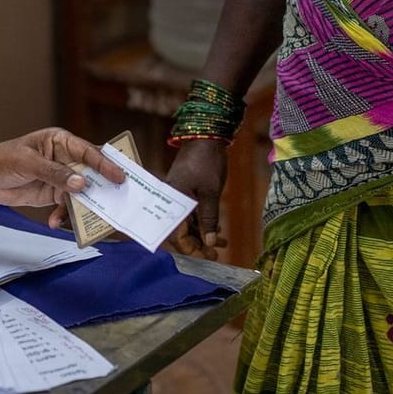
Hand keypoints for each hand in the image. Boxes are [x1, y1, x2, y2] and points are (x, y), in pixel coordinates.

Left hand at [0, 128, 125, 211]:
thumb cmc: (3, 161)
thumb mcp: (28, 164)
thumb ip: (54, 173)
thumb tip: (80, 184)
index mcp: (60, 141)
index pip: (87, 151)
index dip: (105, 163)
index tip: (119, 176)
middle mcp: (65, 158)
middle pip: (90, 172)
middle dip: (101, 187)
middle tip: (116, 199)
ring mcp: (61, 177)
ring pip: (81, 192)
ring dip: (83, 205)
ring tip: (88, 218)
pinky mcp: (54, 194)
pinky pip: (66, 205)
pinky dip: (63, 215)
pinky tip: (55, 221)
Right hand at [162, 139, 229, 260]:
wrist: (206, 137)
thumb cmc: (207, 162)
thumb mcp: (210, 193)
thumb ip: (208, 219)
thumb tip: (210, 242)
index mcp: (172, 201)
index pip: (176, 233)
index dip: (190, 247)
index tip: (206, 256)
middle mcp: (171, 201)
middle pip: (180, 231)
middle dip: (198, 244)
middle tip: (215, 254)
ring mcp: (178, 196)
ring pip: (187, 223)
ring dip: (203, 233)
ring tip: (221, 243)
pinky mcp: (186, 192)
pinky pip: (191, 213)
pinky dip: (203, 222)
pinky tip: (217, 228)